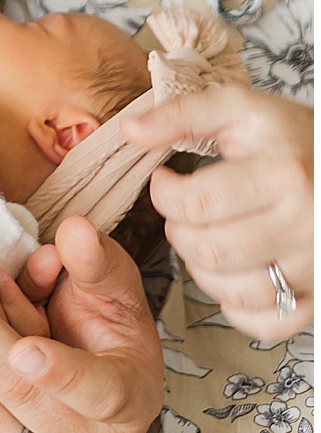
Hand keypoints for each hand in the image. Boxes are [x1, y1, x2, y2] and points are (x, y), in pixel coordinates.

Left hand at [131, 84, 313, 338]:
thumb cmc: (293, 138)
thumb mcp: (241, 109)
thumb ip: (183, 114)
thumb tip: (131, 129)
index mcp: (283, 175)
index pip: (195, 203)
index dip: (163, 194)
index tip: (166, 181)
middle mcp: (305, 225)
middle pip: (209, 251)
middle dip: (178, 231)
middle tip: (184, 210)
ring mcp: (314, 266)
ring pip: (233, 292)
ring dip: (201, 268)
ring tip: (205, 236)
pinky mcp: (318, 295)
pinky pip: (266, 323)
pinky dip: (237, 306)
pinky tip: (232, 272)